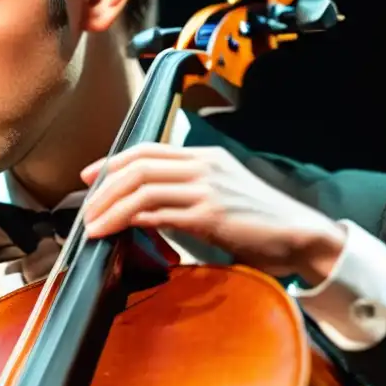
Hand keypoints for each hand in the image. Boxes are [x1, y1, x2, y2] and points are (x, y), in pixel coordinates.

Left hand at [79, 143, 346, 283]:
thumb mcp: (221, 194)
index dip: (111, 162)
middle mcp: (203, 165)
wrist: (300, 235)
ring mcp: (207, 188)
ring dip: (110, 208)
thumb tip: (149, 206)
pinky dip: (131, 220)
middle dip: (104, 188)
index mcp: (204, 157)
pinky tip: (117, 231)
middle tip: (85, 210)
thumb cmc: (260, 221)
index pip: (146, 150)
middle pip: (138, 167)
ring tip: (93, 227)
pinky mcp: (210, 213)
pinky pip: (159, 212)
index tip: (88, 178)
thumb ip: (188, 192)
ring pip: (142, 188)